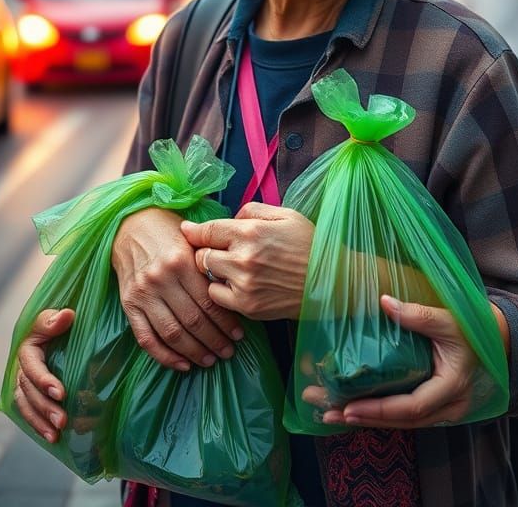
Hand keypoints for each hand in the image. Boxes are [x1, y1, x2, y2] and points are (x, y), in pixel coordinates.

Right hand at [14, 308, 74, 442]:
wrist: (59, 332)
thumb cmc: (59, 322)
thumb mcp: (54, 318)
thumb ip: (54, 320)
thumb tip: (66, 316)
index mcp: (27, 349)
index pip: (32, 367)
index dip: (44, 381)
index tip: (61, 393)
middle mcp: (21, 369)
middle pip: (28, 391)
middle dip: (44, 408)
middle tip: (62, 421)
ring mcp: (24, 384)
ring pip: (26, 406)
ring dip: (39, 422)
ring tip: (55, 436)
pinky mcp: (31, 395)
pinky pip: (29, 412)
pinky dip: (38, 426)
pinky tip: (52, 439)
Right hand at [111, 207, 243, 369]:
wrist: (129, 225)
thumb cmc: (168, 232)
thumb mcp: (192, 240)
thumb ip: (208, 264)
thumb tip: (234, 291)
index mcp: (180, 261)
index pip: (208, 301)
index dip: (226, 322)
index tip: (239, 334)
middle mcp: (161, 279)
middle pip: (192, 321)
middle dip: (214, 341)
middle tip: (229, 352)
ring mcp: (142, 294)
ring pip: (172, 333)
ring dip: (193, 352)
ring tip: (210, 360)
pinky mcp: (128, 304)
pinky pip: (146, 338)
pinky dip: (164, 356)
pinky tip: (182, 364)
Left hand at [180, 203, 313, 319]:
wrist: (332, 281)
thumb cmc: (310, 243)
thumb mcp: (286, 214)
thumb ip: (253, 210)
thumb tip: (231, 218)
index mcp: (250, 231)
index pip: (207, 231)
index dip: (193, 231)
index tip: (186, 230)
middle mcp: (243, 258)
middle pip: (202, 255)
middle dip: (204, 252)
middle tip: (212, 251)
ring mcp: (244, 285)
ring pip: (207, 278)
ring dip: (212, 273)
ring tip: (226, 269)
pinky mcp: (248, 307)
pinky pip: (218, 299)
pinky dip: (221, 292)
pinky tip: (235, 285)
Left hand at [303, 296, 498, 428]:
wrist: (500, 340)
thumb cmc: (475, 327)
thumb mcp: (450, 319)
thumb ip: (419, 314)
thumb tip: (383, 302)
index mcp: (452, 386)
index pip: (413, 406)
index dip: (380, 410)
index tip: (350, 407)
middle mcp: (449, 406)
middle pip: (403, 421)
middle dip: (364, 419)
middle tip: (329, 414)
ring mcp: (444, 410)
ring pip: (404, 421)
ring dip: (369, 419)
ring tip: (333, 414)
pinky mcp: (437, 404)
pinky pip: (407, 414)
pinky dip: (382, 412)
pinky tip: (358, 408)